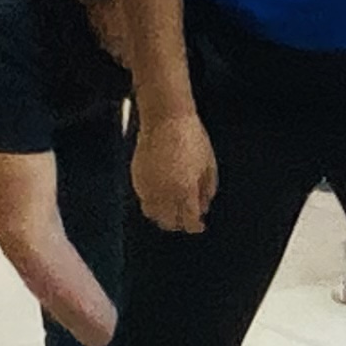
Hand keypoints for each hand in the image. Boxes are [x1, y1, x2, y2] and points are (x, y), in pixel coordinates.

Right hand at [133, 108, 215, 234]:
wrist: (165, 119)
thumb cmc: (191, 138)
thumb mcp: (208, 164)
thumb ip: (207, 189)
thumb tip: (204, 206)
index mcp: (185, 190)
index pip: (188, 221)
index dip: (195, 226)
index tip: (199, 225)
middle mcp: (164, 192)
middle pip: (168, 222)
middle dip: (179, 224)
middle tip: (186, 220)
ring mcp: (148, 186)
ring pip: (153, 214)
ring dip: (163, 216)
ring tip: (172, 211)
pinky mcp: (137, 178)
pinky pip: (143, 199)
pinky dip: (152, 203)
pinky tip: (161, 197)